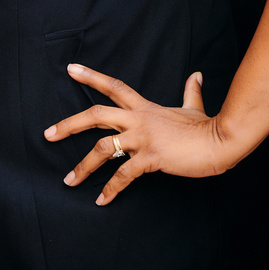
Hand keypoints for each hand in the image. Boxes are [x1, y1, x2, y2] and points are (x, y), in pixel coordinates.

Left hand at [43, 64, 234, 204]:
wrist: (221, 140)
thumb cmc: (206, 126)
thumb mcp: (194, 106)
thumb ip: (191, 90)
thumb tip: (196, 74)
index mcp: (145, 107)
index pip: (113, 86)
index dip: (90, 77)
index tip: (70, 69)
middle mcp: (139, 119)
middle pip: (97, 115)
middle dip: (69, 124)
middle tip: (47, 134)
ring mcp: (143, 138)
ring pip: (103, 147)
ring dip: (83, 166)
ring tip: (69, 181)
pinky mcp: (151, 157)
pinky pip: (124, 175)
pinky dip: (110, 189)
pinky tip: (101, 200)